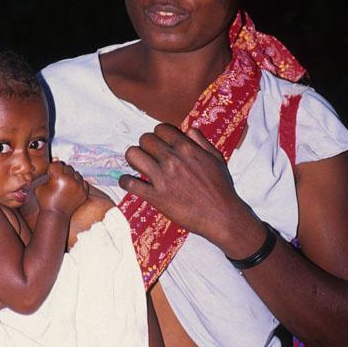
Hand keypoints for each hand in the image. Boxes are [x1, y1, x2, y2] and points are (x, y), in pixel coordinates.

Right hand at [36, 160, 87, 215]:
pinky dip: (78, 183)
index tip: (51, 174)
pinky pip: (83, 181)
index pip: (57, 164)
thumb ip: (46, 174)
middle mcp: (70, 180)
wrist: (56, 216)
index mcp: (58, 177)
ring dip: (70, 176)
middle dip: (62, 171)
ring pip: (75, 173)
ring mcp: (78, 186)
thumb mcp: (40, 186)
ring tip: (65, 184)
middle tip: (58, 179)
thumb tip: (55, 159)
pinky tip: (72, 188)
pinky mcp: (84, 192)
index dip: (53, 169)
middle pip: (66, 167)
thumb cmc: (45, 201)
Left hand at [119, 123, 252, 246]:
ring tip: (139, 165)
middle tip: (149, 155)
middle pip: (145, 139)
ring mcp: (162, 178)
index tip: (160, 143)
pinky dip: (125, 181)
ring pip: (133, 155)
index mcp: (186, 148)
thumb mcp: (216, 158)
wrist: (222, 217)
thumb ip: (201, 141)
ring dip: (133, 158)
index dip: (158, 134)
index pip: (160, 129)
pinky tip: (129, 181)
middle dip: (146, 145)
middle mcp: (172, 160)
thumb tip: (189, 129)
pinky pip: (130, 183)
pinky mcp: (156, 197)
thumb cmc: (221, 188)